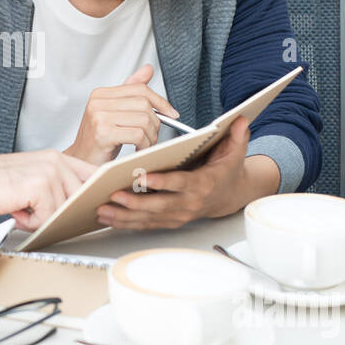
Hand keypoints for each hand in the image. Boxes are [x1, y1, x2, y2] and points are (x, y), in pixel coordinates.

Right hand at [0, 150, 94, 230]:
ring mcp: (50, 172)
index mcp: (56, 157)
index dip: (95, 191)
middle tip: (37, 212)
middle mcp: (56, 161)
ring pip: (63, 210)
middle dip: (63, 212)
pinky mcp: (40, 187)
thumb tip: (77, 205)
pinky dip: (30, 222)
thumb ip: (56, 185)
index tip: (95, 204)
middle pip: (80, 197)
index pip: (91, 173)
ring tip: (21, 208)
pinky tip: (16, 210)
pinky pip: (48, 218)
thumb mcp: (32, 177)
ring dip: (41, 218)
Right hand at [64, 64, 178, 165]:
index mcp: (101, 94)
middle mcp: (98, 102)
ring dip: (151, 136)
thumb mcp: (114, 111)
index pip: (139, 89)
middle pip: (144, 104)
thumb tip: (148, 70)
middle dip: (155, 123)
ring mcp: (99, 117)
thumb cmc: (99, 139)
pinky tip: (138, 149)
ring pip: (144, 120)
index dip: (160, 101)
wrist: (81, 160)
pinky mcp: (103, 134)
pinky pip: (138, 135)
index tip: (171, 113)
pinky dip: (144, 145)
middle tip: (152, 135)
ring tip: (144, 144)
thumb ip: (130, 90)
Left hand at [95, 117, 263, 229]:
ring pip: (148, 218)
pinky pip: (146, 224)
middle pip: (159, 205)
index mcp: (201, 184)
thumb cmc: (226, 172)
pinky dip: (126, 223)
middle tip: (113, 195)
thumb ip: (236, 136)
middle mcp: (188, 204)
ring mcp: (178, 215)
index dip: (161, 182)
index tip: (141, 177)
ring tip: (102, 209)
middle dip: (135, 202)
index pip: (179, 183)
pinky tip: (108, 219)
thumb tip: (242, 119)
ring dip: (124, 216)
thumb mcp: (234, 153)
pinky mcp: (169, 221)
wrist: (229, 196)